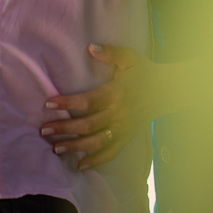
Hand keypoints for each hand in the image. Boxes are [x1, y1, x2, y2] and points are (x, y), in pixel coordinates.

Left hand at [40, 44, 193, 170]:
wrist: (168, 91)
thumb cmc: (145, 73)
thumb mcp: (130, 58)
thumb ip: (111, 53)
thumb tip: (90, 47)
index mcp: (116, 93)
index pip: (87, 101)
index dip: (67, 103)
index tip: (48, 104)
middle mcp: (118, 113)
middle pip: (87, 125)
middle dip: (64, 128)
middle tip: (44, 130)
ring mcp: (122, 128)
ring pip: (96, 142)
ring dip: (75, 147)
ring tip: (55, 148)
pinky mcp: (127, 137)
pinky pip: (110, 153)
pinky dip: (96, 161)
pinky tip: (80, 165)